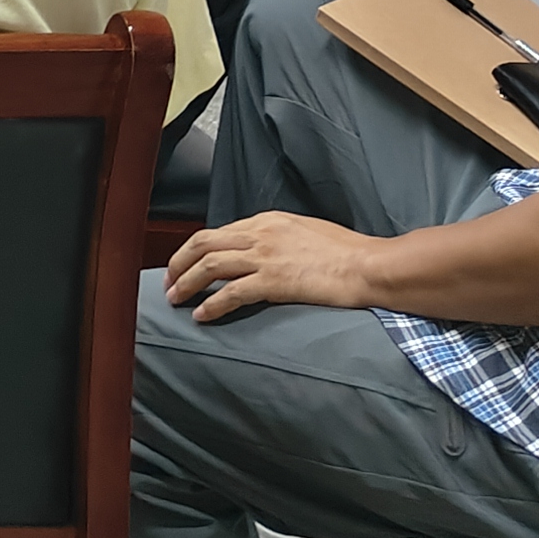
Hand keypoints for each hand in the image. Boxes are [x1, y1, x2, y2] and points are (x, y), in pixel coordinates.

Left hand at [163, 207, 384, 321]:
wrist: (369, 266)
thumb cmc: (348, 253)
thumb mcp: (306, 231)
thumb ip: (279, 238)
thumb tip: (263, 252)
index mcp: (267, 221)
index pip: (218, 231)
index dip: (195, 249)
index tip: (185, 265)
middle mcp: (261, 233)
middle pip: (203, 243)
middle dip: (179, 263)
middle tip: (169, 282)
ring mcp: (266, 256)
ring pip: (210, 265)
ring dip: (187, 283)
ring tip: (175, 300)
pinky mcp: (274, 281)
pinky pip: (231, 292)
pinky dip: (211, 304)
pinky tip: (202, 316)